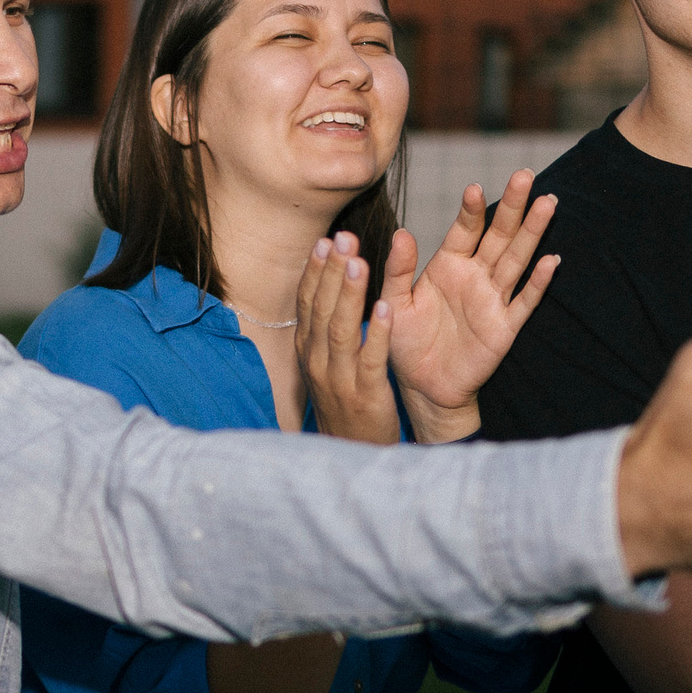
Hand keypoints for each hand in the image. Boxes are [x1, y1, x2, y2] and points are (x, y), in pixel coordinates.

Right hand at [295, 235, 398, 443]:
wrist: (350, 455)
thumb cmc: (344, 404)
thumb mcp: (326, 365)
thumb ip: (325, 330)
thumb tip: (329, 289)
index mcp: (308, 351)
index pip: (307, 304)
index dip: (315, 272)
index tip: (325, 241)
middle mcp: (317, 361)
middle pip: (321, 309)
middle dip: (332, 272)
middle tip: (343, 238)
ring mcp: (338, 378)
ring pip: (340, 330)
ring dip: (349, 294)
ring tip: (359, 262)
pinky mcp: (365, 394)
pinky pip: (370, 358)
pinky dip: (375, 332)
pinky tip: (384, 308)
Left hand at [378, 172, 560, 442]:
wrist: (422, 386)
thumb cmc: (405, 341)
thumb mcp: (394, 302)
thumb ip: (398, 270)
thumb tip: (401, 233)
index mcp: (448, 265)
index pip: (464, 230)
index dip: (471, 210)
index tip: (475, 188)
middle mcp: (475, 276)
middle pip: (499, 235)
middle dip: (513, 206)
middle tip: (526, 175)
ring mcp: (493, 299)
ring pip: (517, 259)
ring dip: (532, 233)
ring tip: (548, 203)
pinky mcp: (504, 327)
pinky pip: (525, 301)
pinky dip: (538, 282)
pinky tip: (551, 260)